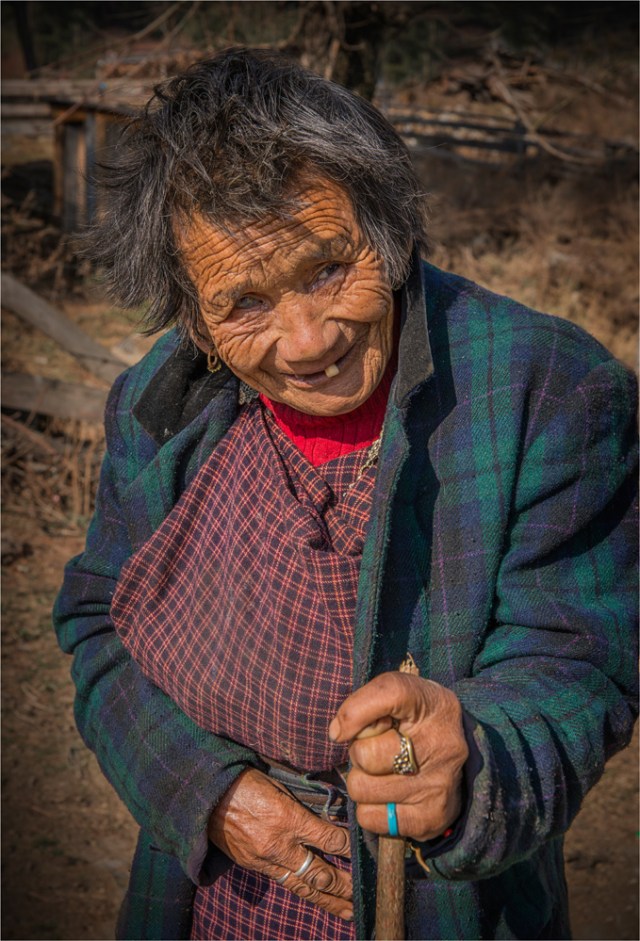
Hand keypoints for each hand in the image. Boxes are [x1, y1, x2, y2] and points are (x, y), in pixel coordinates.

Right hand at [208, 768, 352, 920]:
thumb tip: (331, 811)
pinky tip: (318, 898)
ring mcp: (265, 860)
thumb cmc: (245, 781)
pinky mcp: (254, 867)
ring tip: (349, 910)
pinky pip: (285, 882)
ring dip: (328, 900)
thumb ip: (305, 801)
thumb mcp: (279, 783)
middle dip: (345, 884)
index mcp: (288, 817)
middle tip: (364, 892)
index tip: (365, 851)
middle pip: (320, 872)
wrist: (206, 796)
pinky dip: (304, 891)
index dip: (349, 847)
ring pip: (304, 886)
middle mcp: (279, 845)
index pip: (329, 839)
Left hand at [329, 673, 467, 842]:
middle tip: (376, 750)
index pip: (389, 694)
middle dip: (359, 753)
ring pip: (361, 788)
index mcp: (432, 703)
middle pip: (364, 753)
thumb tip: (337, 733)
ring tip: (383, 773)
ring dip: (362, 781)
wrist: (465, 756)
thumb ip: (366, 702)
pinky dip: (370, 809)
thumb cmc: (417, 721)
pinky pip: (370, 818)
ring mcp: (438, 784)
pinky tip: (389, 796)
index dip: (356, 712)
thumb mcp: (399, 695)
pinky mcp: (431, 817)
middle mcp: (440, 743)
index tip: (344, 728)